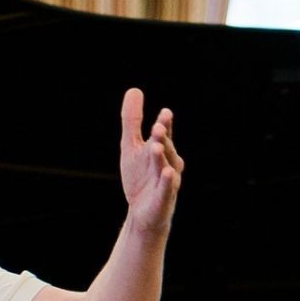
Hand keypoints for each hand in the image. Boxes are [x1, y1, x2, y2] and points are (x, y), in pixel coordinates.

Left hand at [118, 88, 183, 233]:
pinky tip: (167, 173)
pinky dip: (168, 181)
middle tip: (157, 127)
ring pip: (166, 166)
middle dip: (162, 138)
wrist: (142, 211)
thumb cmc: (140, 176)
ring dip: (161, 156)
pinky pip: (167, 189)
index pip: (163, 134)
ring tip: (155, 145)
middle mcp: (167, 163)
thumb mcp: (131, 146)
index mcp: (160, 150)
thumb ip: (133, 121)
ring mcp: (167, 181)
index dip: (164, 124)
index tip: (164, 112)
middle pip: (165, 148)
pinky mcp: (164, 198)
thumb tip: (134, 90)